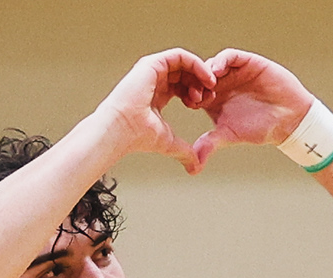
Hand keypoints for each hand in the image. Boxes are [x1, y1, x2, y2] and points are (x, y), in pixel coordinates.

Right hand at [97, 49, 217, 173]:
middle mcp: (154, 80)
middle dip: (201, 83)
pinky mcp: (152, 64)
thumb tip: (196, 166)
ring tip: (210, 86)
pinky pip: (180, 56)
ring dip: (201, 73)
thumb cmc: (138, 136)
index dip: (197, 93)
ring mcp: (152, 70)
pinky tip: (206, 77)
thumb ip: (185, 151)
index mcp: (157, 94)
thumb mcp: (169, 142)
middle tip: (210, 96)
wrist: (122, 130)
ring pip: (184, 63)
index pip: (182, 86)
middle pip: (185, 73)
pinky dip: (196, 64)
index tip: (206, 105)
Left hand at [193, 50, 314, 168]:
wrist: (288, 119)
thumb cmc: (260, 128)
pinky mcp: (246, 62)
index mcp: (213, 99)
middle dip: (194, 82)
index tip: (190, 104)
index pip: (191, 91)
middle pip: (198, 75)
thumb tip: (192, 167)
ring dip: (205, 71)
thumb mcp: (230, 136)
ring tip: (208, 85)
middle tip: (196, 93)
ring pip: (211, 64)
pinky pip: (229, 56)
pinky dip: (221, 61)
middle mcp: (221, 84)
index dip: (187, 94)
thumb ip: (210, 145)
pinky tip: (217, 72)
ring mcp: (233, 72)